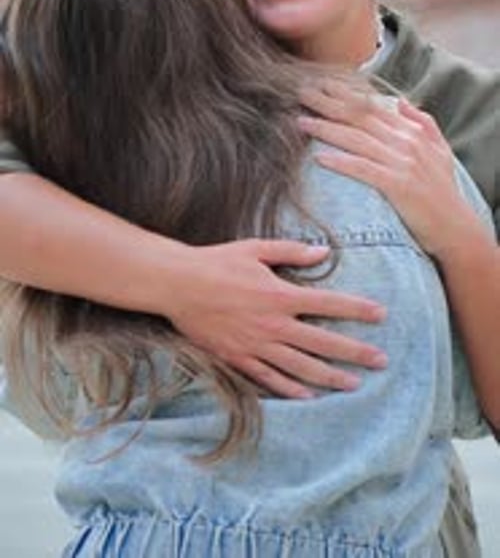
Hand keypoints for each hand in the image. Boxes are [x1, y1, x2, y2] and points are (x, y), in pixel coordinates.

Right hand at [167, 238, 386, 398]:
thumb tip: (324, 253)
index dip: (358, 309)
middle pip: (323, 343)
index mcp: (280, 295)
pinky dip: (291, 390)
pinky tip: (310, 396)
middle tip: (381, 360)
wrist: (178, 284)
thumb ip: (292, 253)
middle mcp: (273, 325)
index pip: (329, 303)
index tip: (382, 314)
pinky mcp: (238, 359)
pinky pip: (270, 379)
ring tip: (354, 385)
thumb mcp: (256, 248)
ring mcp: (256, 346)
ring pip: (301, 368)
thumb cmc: (218, 262)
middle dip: (356, 353)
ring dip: (331, 377)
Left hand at [298, 80, 465, 256]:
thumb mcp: (440, 149)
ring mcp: (402, 162)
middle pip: (359, 117)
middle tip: (301, 93)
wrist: (456, 227)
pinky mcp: (398, 185)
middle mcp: (406, 142)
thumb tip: (401, 101)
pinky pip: (363, 169)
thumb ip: (422, 122)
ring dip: (326, 129)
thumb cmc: (443, 190)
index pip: (372, 107)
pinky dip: (340, 162)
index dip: (344, 94)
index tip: (321, 83)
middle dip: (328, 103)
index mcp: (412, 131)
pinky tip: (318, 157)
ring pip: (356, 140)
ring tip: (300, 122)